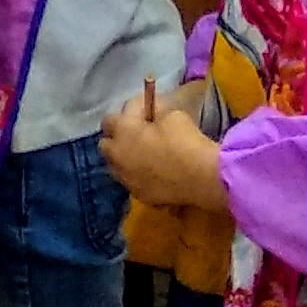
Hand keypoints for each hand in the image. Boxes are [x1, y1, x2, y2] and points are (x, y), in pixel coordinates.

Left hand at [102, 81, 227, 212]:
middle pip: (105, 144)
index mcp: (123, 131)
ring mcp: (126, 178)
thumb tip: (152, 113)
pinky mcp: (138, 194)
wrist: (201, 177)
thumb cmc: (185, 140)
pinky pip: (130, 181)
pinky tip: (152, 173)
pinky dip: (136, 175)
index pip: (112, 116)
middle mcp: (117, 155)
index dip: (128, 113)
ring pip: (114, 165)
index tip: (144, 113)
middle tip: (137, 134)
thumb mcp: (172, 114)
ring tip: (142, 155)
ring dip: (123, 158)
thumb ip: (155, 112)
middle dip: (117, 137)